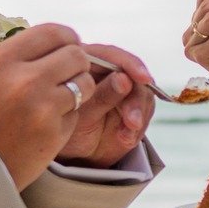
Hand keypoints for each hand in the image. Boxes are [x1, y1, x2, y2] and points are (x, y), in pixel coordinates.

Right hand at [0, 24, 95, 189]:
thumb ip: (18, 56)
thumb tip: (57, 43)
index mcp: (2, 60)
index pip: (53, 32)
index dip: (68, 38)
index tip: (69, 46)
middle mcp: (24, 79)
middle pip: (75, 55)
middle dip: (77, 63)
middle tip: (69, 74)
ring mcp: (42, 107)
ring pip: (84, 83)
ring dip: (78, 89)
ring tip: (61, 98)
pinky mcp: (55, 132)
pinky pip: (77, 113)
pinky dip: (68, 116)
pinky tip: (48, 123)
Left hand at [56, 43, 155, 168]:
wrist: (69, 152)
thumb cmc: (64, 128)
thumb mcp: (80, 114)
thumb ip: (101, 96)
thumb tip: (124, 78)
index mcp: (85, 64)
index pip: (111, 56)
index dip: (130, 65)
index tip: (144, 79)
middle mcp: (106, 72)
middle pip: (131, 75)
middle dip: (135, 100)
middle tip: (133, 123)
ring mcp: (122, 88)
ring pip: (142, 93)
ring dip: (138, 115)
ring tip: (126, 136)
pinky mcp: (132, 104)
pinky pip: (143, 111)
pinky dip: (137, 127)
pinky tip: (126, 138)